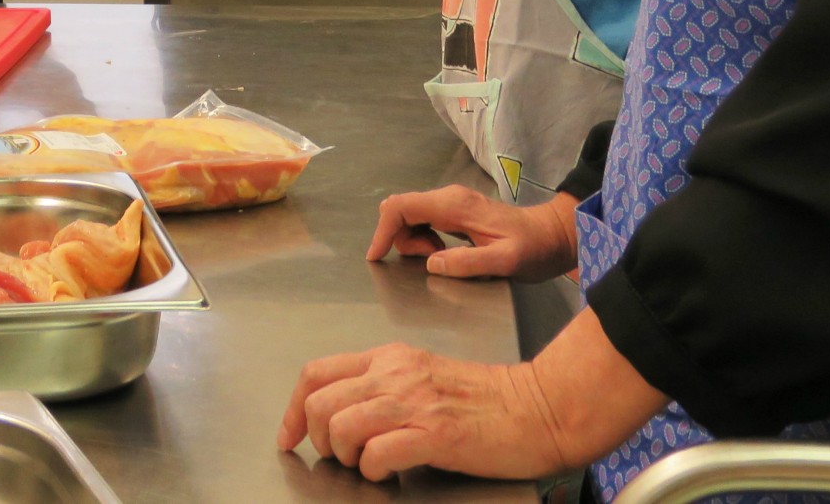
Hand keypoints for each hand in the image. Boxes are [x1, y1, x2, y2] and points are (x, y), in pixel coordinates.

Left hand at [278, 345, 568, 480]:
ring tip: (367, 464)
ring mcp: (415, 402)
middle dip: (317, 437)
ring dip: (345, 455)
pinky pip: (379, 453)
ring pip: (342, 425)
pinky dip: (373, 470)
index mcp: (389, 357)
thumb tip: (344, 413)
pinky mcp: (436, 433)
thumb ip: (385, 385)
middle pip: (320, 401)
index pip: (316, 372)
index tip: (289, 435)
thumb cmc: (488, 398)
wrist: (540, 408)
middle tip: (339, 457)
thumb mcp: (425, 375)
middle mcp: (395, 373)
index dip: (293, 408)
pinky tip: (390, 473)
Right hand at [365, 185, 578, 281]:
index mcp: (454, 205)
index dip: (382, 230)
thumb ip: (467, 262)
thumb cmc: (533, 249)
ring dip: (414, 241)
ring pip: (409, 216)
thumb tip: (431, 264)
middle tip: (431, 260)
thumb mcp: (505, 262)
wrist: (553, 235)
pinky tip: (443, 253)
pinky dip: (422, 239)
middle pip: (400, 209)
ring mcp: (451, 202)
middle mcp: (448, 198)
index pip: (401, 206)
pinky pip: (422, 221)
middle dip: (401, 238)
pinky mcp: (454, 211)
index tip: (376, 256)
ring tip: (442, 258)